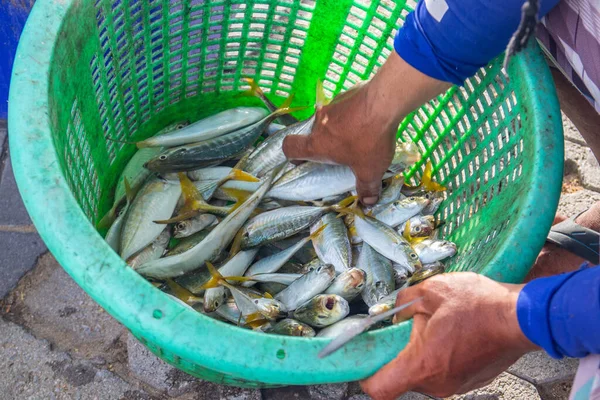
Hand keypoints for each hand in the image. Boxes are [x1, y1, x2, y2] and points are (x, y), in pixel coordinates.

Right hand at [282, 52, 449, 204]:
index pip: (289, 147)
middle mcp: (319, 123)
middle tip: (342, 151)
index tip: (303, 160)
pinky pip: (345, 107)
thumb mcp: (370, 170)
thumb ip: (367, 187)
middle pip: (313, 134)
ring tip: (361, 134)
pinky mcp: (346, 94)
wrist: (384, 102)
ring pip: (330, 120)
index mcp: (317, 144)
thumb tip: (368, 203)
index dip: (292, 155)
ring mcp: (332, 105)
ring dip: (340, 128)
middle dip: (325, 143)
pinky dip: (353, 114)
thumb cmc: (370, 140)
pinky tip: (370, 119)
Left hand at [360, 272, 537, 398]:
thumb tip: (392, 312)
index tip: (364, 360)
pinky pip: (444, 372)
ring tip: (436, 326)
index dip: (366, 376)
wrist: (520, 316)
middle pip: (402, 377)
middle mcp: (437, 384)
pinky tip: (452, 333)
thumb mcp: (430, 291)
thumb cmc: (477, 304)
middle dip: (400, 353)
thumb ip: (402, 302)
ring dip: (423, 352)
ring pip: (424, 373)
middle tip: (406, 328)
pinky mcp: (469, 381)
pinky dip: (441, 355)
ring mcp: (455, 386)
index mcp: (422, 364)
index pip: (380, 389)